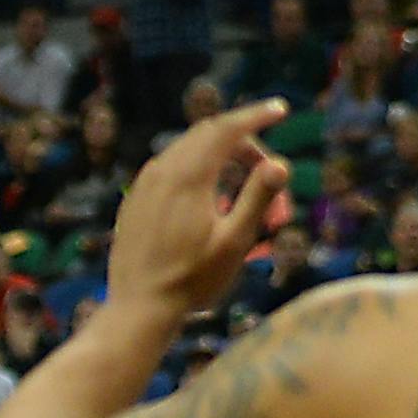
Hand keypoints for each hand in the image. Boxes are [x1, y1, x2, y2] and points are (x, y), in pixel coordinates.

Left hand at [107, 101, 290, 319]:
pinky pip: (172, 165)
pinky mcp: (136, 198)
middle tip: (269, 169)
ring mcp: (145, 183)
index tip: (280, 109)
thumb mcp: (234, 242)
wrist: (137, 308)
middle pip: (210, 134)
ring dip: (222, 155)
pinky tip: (210, 194)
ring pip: (189, 148)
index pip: (227, 129)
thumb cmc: (192, 279)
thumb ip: (257, 198)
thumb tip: (280, 164)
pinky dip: (198, 165)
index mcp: (189, 175)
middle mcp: (163, 170)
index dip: (256, 116)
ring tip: (244, 184)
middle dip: (244, 142)